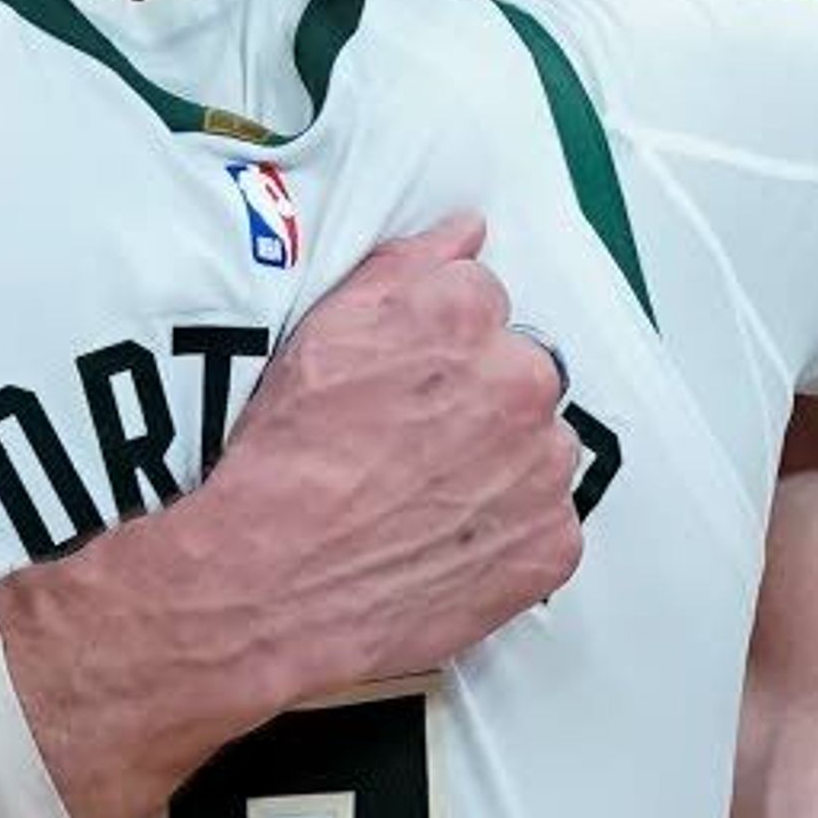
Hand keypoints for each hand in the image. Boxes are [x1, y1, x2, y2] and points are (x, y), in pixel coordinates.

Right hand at [177, 212, 586, 690]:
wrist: (267, 584)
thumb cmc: (282, 464)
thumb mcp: (320, 335)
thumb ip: (404, 268)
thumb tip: (463, 234)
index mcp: (463, 315)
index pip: (482, 299)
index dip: (436, 343)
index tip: (404, 381)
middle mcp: (518, 382)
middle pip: (520, 370)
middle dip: (478, 398)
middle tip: (409, 443)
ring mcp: (542, 467)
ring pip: (539, 446)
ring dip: (499, 462)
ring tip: (423, 494)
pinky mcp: (550, 542)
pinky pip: (547, 520)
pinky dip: (507, 529)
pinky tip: (443, 536)